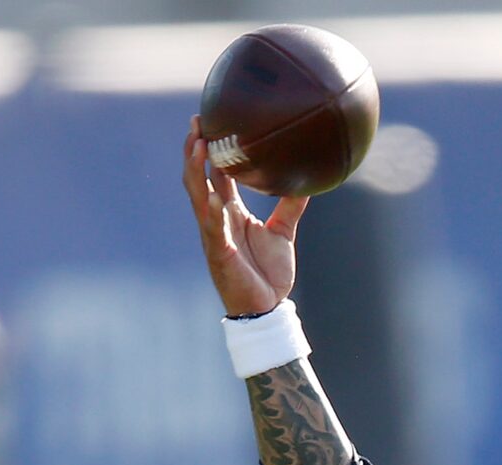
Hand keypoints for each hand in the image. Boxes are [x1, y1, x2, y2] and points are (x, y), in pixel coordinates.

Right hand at [180, 116, 307, 316]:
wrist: (267, 307)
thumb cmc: (269, 272)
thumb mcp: (282, 233)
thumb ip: (290, 207)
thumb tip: (306, 183)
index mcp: (230, 211)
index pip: (214, 173)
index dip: (210, 149)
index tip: (209, 120)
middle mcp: (217, 217)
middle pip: (198, 176)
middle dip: (195, 149)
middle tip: (197, 121)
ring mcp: (214, 233)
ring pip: (198, 196)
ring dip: (195, 170)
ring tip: (198, 145)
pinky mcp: (219, 252)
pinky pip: (213, 229)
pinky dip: (212, 212)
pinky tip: (213, 197)